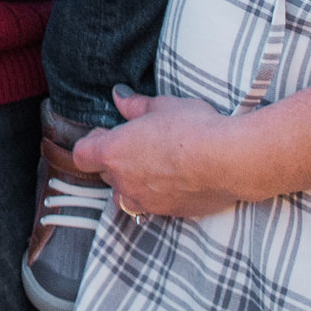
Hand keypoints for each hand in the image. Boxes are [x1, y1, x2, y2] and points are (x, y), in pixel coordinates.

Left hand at [71, 87, 255, 219]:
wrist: (228, 160)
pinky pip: (152, 205)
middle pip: (105, 173)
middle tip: (138, 143)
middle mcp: (124, 181)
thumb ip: (135, 105)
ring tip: (155, 164)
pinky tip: (176, 178)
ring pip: (126, 194)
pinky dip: (157, 194)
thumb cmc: (193, 127)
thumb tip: (119, 96)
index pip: (82, 154)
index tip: (107, 133)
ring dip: (133, 182)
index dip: (92, 143)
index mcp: (114, 151)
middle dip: (116, 159)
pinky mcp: (169, 213)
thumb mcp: (163, 106)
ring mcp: (145, 201)